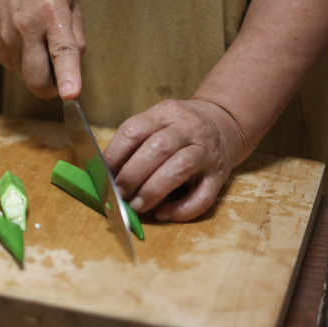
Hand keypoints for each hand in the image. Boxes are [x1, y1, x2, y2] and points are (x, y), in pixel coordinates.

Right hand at [0, 0, 84, 98]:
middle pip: (37, 79)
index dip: (67, 75)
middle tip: (58, 74)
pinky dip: (25, 63)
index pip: (62, 51)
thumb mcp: (71, 3)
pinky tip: (25, 41)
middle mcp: (27, 28)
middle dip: (50, 87)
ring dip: (37, 71)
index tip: (70, 94)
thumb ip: (76, 38)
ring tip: (38, 43)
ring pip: (27, 78)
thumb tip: (75, 71)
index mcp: (52, 13)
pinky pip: (15, 69)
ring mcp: (7, 40)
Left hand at [102, 99, 247, 221]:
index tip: (101, 173)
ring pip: (180, 168)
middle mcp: (188, 129)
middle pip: (158, 148)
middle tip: (117, 193)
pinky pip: (203, 196)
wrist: (226, 124)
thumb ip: (134, 142)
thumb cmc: (180, 128)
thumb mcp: (158, 122)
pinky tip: (163, 214)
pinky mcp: (220, 176)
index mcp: (166, 113)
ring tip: (136, 206)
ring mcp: (206, 152)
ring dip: (153, 190)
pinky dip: (182, 208)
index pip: (135, 130)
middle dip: (133, 174)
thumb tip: (102, 171)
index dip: (115, 154)